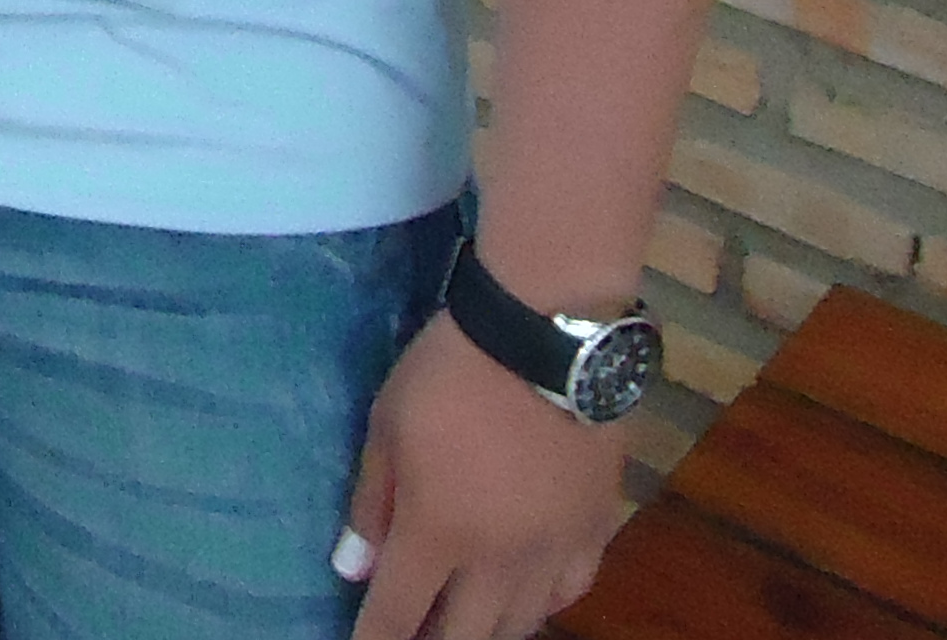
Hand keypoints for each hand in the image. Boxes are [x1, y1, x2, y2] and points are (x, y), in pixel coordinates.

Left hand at [338, 315, 626, 639]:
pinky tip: (527, 595)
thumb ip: (372, 504)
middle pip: (463, 636)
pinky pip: (570, 592)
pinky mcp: (593, 528)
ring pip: (519, 623)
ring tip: (466, 619)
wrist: (545, 336)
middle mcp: (496, 559)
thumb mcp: (387, 426)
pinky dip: (543, 603)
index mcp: (436, 532)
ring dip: (486, 628)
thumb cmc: (450, 373)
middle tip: (417, 632)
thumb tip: (354, 569)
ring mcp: (551, 548)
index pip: (396, 614)